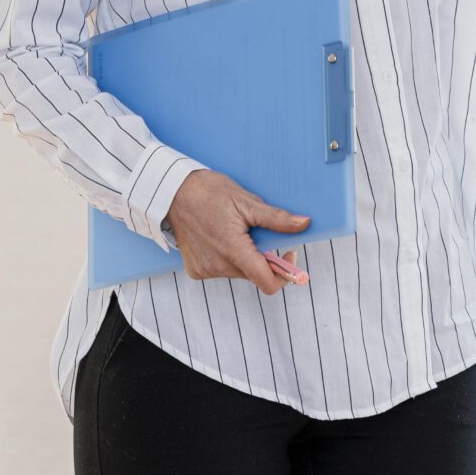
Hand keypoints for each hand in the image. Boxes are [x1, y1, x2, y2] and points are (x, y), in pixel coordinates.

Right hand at [164, 170, 308, 295]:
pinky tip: (217, 238)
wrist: (171, 192)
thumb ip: (276, 219)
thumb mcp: (246, 201)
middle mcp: (218, 266)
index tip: (288, 254)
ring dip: (244, 257)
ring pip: (239, 272)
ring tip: (232, 231)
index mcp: (234, 250)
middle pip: (255, 275)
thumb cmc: (209, 192)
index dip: (285, 273)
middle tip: (256, 232)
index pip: (268, 282)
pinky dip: (226, 258)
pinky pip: (221, 270)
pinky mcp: (196, 270)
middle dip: (263, 258)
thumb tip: (304, 224)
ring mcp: (205, 270)